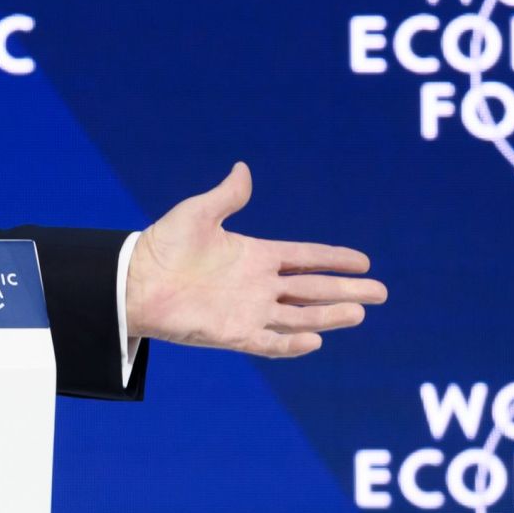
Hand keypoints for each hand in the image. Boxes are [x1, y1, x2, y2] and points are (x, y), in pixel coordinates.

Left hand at [125, 162, 383, 357]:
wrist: (132, 282)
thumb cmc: (161, 246)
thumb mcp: (197, 214)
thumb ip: (226, 196)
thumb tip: (243, 168)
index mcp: (254, 255)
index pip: (305, 259)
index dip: (334, 259)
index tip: (364, 261)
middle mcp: (257, 285)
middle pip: (312, 290)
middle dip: (346, 290)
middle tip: (381, 292)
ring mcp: (247, 311)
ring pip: (299, 316)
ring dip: (329, 316)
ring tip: (359, 312)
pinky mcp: (232, 333)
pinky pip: (269, 342)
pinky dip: (291, 344)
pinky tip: (315, 340)